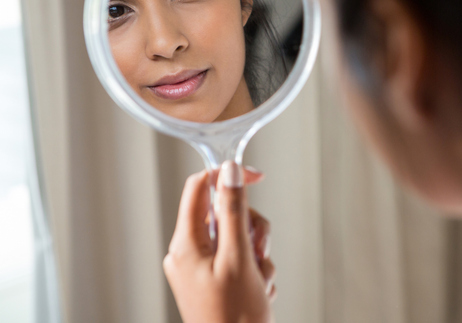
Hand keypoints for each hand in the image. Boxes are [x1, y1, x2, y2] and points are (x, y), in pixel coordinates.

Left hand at [163, 162, 273, 322]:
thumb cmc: (234, 318)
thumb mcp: (238, 257)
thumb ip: (233, 211)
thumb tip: (229, 169)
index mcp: (186, 243)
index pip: (201, 187)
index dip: (228, 176)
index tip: (256, 177)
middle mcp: (189, 252)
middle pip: (225, 212)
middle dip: (251, 227)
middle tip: (258, 249)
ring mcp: (201, 268)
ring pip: (237, 235)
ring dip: (257, 253)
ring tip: (259, 279)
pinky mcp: (214, 280)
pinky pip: (239, 258)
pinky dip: (254, 269)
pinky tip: (257, 290)